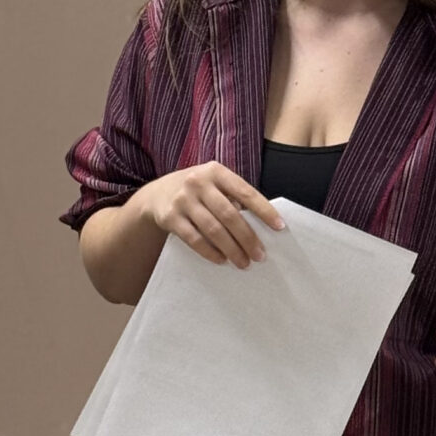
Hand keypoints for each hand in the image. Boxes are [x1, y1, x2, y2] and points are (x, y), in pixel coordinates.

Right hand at [136, 163, 283, 268]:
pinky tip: (221, 260)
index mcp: (216, 171)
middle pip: (229, 215)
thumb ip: (233, 196)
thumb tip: (260, 224)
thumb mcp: (213, 183)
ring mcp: (183, 200)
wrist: (157, 194)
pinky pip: (194, 239)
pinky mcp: (170, 217)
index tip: (279, 227)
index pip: (246, 192)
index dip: (264, 211)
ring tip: (244, 263)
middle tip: (260, 255)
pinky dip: (209, 252)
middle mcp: (198, 183)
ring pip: (213, 229)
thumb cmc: (197, 191)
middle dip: (247, 238)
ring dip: (231, 249)